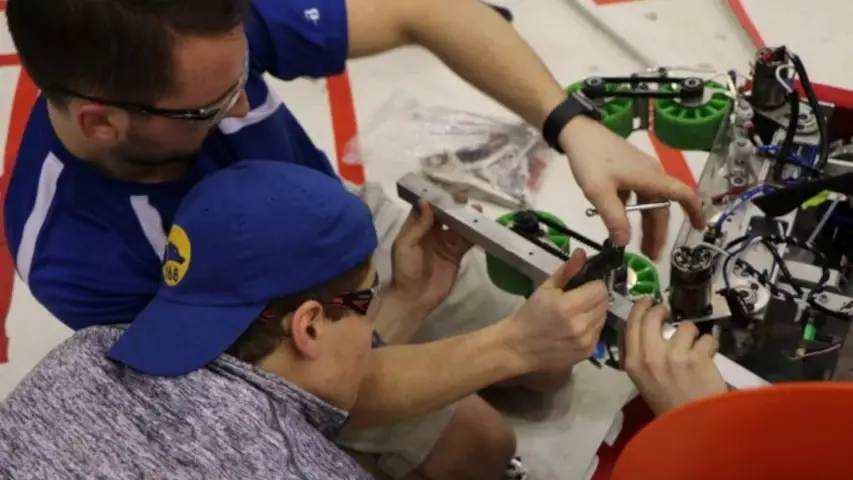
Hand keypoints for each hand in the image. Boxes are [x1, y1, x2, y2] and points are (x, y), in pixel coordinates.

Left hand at [389, 199, 473, 312]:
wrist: (415, 298)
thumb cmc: (405, 270)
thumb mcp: (405, 245)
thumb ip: (418, 225)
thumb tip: (426, 202)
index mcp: (416, 228)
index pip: (426, 208)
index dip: (435, 199)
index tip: (445, 191)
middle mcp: (431, 233)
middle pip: (444, 215)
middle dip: (453, 205)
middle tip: (463, 198)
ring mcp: (445, 243)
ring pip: (457, 226)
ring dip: (465, 217)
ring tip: (475, 209)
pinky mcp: (456, 254)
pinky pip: (466, 240)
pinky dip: (473, 233)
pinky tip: (480, 225)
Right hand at [501, 249, 608, 372]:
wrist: (519, 347)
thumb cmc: (530, 314)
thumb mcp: (545, 288)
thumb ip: (567, 270)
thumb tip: (582, 253)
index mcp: (568, 306)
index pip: (600, 289)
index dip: (593, 284)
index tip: (583, 285)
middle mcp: (581, 324)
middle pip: (604, 303)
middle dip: (595, 297)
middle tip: (580, 298)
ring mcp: (586, 340)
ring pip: (604, 317)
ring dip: (595, 312)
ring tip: (578, 313)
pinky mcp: (588, 352)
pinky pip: (599, 332)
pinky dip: (592, 327)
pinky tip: (577, 327)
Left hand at [558, 117, 704, 259]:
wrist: (577, 132)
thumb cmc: (591, 159)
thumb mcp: (600, 191)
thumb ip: (614, 217)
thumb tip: (625, 243)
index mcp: (651, 178)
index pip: (683, 194)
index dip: (695, 211)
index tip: (699, 229)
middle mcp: (651, 175)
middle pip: (661, 206)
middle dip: (658, 231)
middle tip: (651, 255)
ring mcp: (639, 172)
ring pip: (648, 202)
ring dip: (645, 224)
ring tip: (639, 246)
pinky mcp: (626, 171)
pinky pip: (636, 195)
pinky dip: (633, 211)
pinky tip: (620, 223)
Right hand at [622, 298, 727, 415]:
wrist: (692, 425)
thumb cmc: (666, 403)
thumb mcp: (642, 380)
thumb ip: (640, 354)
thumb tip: (645, 326)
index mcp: (632, 362)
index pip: (632, 323)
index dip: (641, 307)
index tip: (649, 301)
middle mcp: (650, 356)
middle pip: (653, 316)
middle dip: (663, 311)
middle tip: (670, 316)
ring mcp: (674, 356)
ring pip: (685, 327)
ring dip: (693, 336)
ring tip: (695, 351)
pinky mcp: (697, 358)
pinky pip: (707, 338)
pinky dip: (710, 347)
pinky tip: (708, 360)